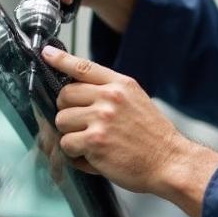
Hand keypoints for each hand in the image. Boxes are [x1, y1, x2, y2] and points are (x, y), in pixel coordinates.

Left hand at [42, 46, 217, 216]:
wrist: (170, 161)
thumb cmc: (154, 137)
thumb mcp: (137, 101)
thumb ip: (111, 93)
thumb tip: (81, 91)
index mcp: (120, 85)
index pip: (83, 67)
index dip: (61, 59)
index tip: (47, 54)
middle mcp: (110, 98)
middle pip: (64, 96)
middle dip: (68, 112)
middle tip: (84, 126)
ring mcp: (101, 118)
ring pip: (61, 121)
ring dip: (71, 136)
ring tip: (92, 144)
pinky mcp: (95, 141)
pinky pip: (67, 144)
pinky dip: (76, 155)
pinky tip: (94, 158)